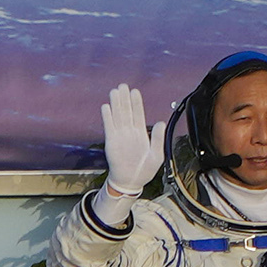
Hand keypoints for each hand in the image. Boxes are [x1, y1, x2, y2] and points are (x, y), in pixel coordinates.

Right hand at [99, 83, 158, 204]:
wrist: (130, 181)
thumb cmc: (144, 170)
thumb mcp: (157, 155)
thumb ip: (157, 138)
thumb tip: (160, 122)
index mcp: (141, 134)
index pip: (138, 114)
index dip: (136, 103)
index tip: (134, 91)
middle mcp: (130, 132)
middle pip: (126, 112)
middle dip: (125, 99)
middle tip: (122, 85)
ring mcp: (120, 136)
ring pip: (117, 116)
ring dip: (115, 104)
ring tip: (114, 91)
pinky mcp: (111, 142)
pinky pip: (109, 127)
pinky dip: (107, 117)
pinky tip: (106, 107)